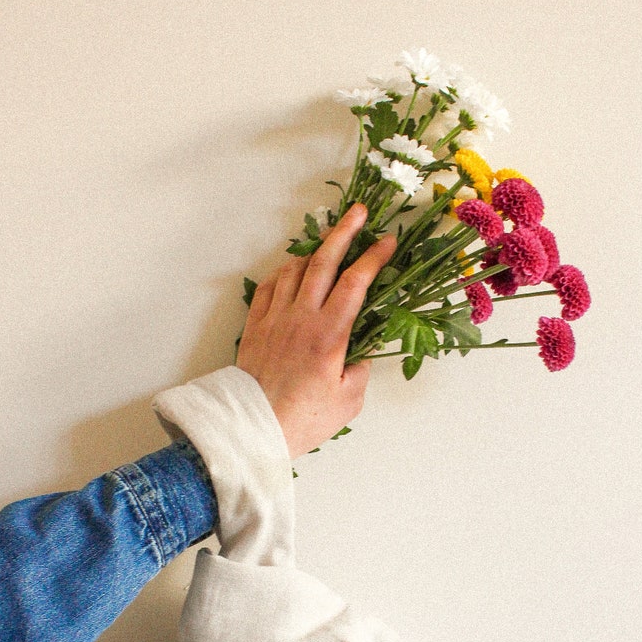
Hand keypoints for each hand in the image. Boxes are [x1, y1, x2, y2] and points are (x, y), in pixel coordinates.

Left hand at [236, 204, 396, 458]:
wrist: (254, 429)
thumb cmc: (304, 420)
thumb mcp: (349, 400)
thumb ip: (360, 368)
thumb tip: (360, 351)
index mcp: (329, 334)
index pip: (356, 282)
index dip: (373, 257)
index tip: (387, 241)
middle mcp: (300, 318)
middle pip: (324, 261)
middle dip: (344, 232)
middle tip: (359, 213)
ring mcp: (274, 319)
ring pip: (294, 269)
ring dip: (315, 252)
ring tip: (329, 245)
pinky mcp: (255, 327)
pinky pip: (269, 286)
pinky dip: (284, 273)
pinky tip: (293, 272)